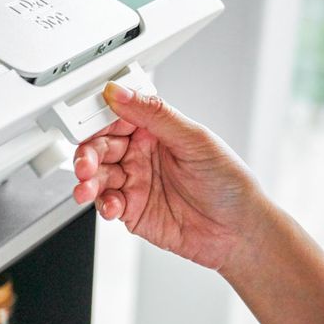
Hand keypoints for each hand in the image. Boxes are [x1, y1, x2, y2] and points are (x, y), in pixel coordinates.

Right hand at [72, 81, 267, 271]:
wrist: (239, 231)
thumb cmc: (229, 183)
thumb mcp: (194, 139)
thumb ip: (154, 115)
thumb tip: (121, 92)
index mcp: (156, 132)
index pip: (116, 118)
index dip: (98, 120)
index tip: (84, 123)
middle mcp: (142, 156)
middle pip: (100, 148)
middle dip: (88, 154)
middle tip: (86, 164)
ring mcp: (136, 184)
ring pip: (98, 177)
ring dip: (88, 181)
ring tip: (88, 188)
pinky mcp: (132, 211)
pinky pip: (107, 204)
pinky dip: (103, 204)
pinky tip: (111, 206)